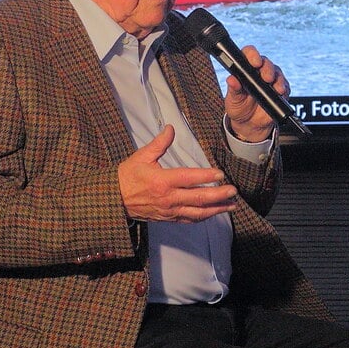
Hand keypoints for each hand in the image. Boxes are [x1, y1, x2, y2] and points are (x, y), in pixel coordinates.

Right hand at [117, 125, 236, 222]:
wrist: (115, 200)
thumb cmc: (128, 176)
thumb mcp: (142, 156)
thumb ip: (159, 143)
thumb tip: (171, 128)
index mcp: (163, 181)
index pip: (189, 179)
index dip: (206, 177)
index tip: (221, 174)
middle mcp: (169, 198)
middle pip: (199, 198)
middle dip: (219, 195)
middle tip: (233, 191)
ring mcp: (169, 210)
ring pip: (197, 213)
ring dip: (216, 209)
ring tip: (232, 205)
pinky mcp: (168, 218)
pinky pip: (189, 220)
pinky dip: (203, 217)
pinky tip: (214, 213)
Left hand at [224, 45, 287, 141]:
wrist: (250, 123)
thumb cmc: (239, 107)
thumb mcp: (233, 100)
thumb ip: (233, 89)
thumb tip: (231, 79)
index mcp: (245, 69)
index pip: (249, 54)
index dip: (253, 55)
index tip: (255, 62)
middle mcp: (259, 71)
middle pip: (266, 62)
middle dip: (267, 69)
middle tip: (266, 78)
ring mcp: (271, 80)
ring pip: (277, 72)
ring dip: (278, 79)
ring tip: (276, 88)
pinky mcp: (280, 90)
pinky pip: (285, 86)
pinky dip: (284, 88)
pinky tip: (280, 92)